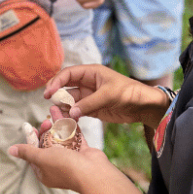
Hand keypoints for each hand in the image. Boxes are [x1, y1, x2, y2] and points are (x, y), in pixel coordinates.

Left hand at [8, 115, 147, 193]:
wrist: (93, 173)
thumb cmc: (66, 168)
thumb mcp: (42, 158)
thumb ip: (28, 152)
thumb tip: (11, 150)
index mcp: (45, 171)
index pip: (34, 152)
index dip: (31, 139)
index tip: (30, 127)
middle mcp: (57, 165)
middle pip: (48, 144)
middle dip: (45, 130)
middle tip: (45, 122)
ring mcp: (71, 158)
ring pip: (62, 137)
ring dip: (58, 123)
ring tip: (54, 109)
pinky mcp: (82, 151)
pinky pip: (74, 136)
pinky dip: (71, 125)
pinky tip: (68, 113)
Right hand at [44, 65, 169, 128]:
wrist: (143, 105)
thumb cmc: (129, 92)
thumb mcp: (109, 94)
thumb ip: (89, 103)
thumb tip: (71, 112)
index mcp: (91, 73)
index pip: (68, 74)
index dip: (57, 82)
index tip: (49, 92)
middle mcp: (87, 83)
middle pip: (66, 87)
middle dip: (57, 94)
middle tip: (49, 103)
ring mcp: (89, 97)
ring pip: (70, 101)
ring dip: (63, 107)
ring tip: (58, 114)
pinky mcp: (93, 109)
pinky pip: (77, 111)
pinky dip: (71, 115)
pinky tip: (67, 120)